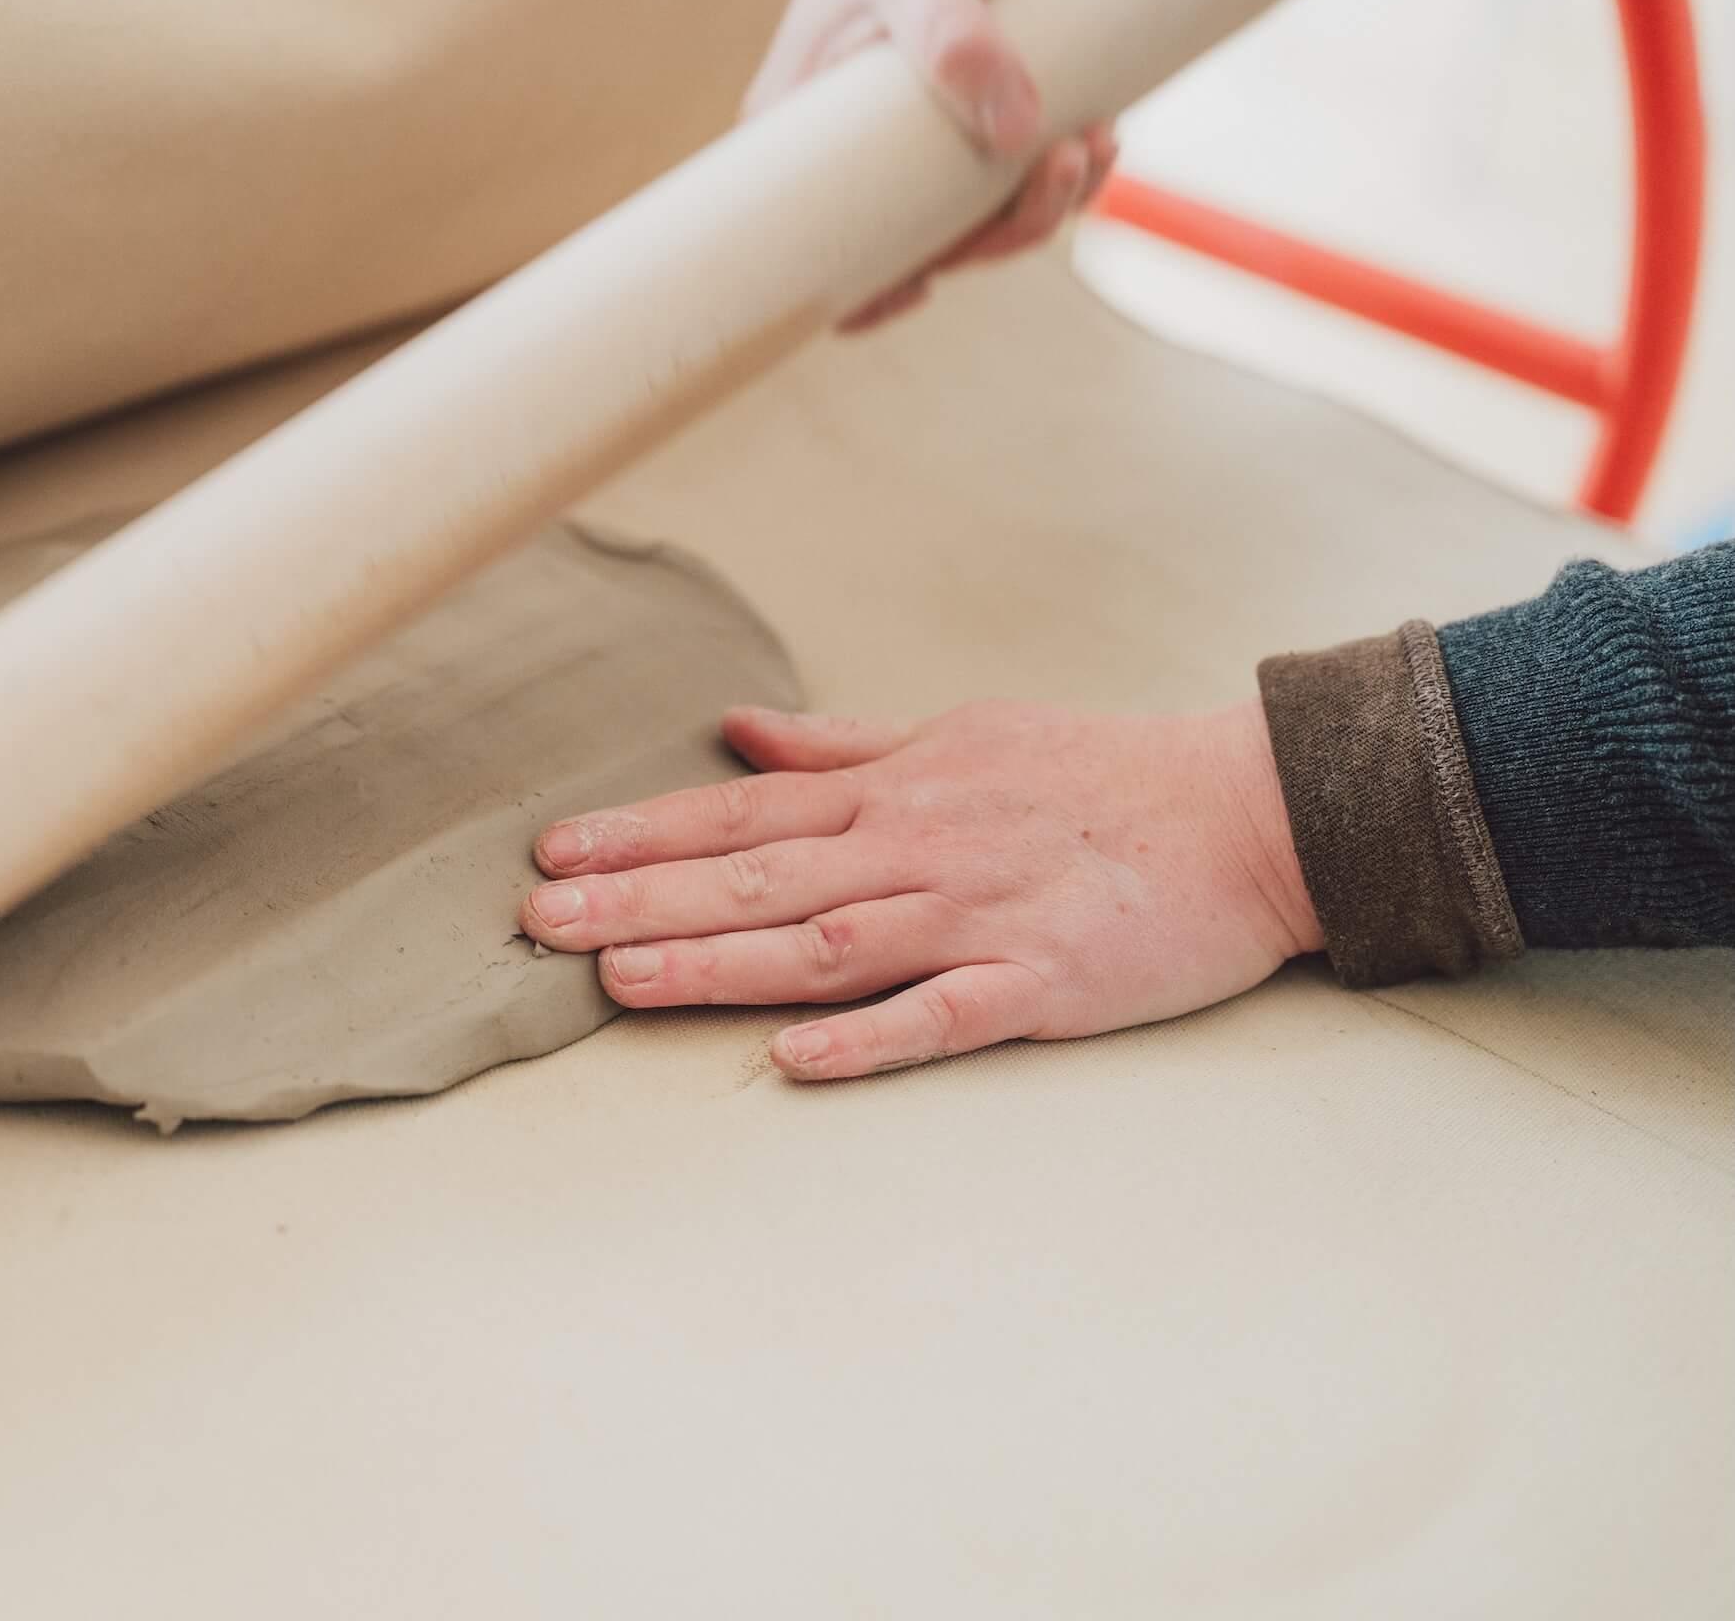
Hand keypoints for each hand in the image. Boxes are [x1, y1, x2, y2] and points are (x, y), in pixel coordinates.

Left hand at [520, 699, 1319, 1082]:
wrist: (1244, 810)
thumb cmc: (1094, 773)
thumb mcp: (958, 731)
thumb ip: (841, 742)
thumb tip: (737, 724)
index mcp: (894, 789)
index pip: (743, 809)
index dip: (642, 832)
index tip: (552, 851)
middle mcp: (915, 846)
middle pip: (756, 875)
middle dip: (640, 899)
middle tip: (538, 923)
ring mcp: (974, 916)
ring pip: (822, 939)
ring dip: (717, 962)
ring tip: (619, 981)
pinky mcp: (1039, 983)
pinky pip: (941, 1014)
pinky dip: (868, 1035)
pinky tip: (793, 1058)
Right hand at [746, 0, 1117, 329]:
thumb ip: (953, 31)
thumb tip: (1011, 130)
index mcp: (797, 134)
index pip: (812, 251)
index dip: (867, 293)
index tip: (925, 287)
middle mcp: (852, 156)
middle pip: (918, 249)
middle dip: (1001, 230)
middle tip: (1066, 162)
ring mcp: (918, 149)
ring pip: (979, 224)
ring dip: (1047, 202)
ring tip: (1097, 139)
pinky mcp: (976, 131)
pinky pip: (1018, 187)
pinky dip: (1066, 176)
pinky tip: (1101, 134)